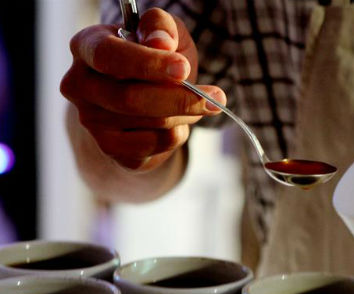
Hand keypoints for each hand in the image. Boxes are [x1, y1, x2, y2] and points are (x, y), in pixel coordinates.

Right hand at [60, 8, 225, 170]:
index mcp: (86, 46)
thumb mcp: (163, 33)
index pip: (110, 57)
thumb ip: (162, 28)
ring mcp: (91, 120)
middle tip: (216, 97)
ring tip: (196, 104)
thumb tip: (162, 43)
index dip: (148, 64)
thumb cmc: (155, 59)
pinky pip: (154, 146)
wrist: (146, 97)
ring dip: (185, 115)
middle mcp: (79, 84)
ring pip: (149, 123)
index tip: (183, 69)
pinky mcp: (110, 148)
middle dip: (180, 98)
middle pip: (131, 99)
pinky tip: (176, 123)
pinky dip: (176, 134)